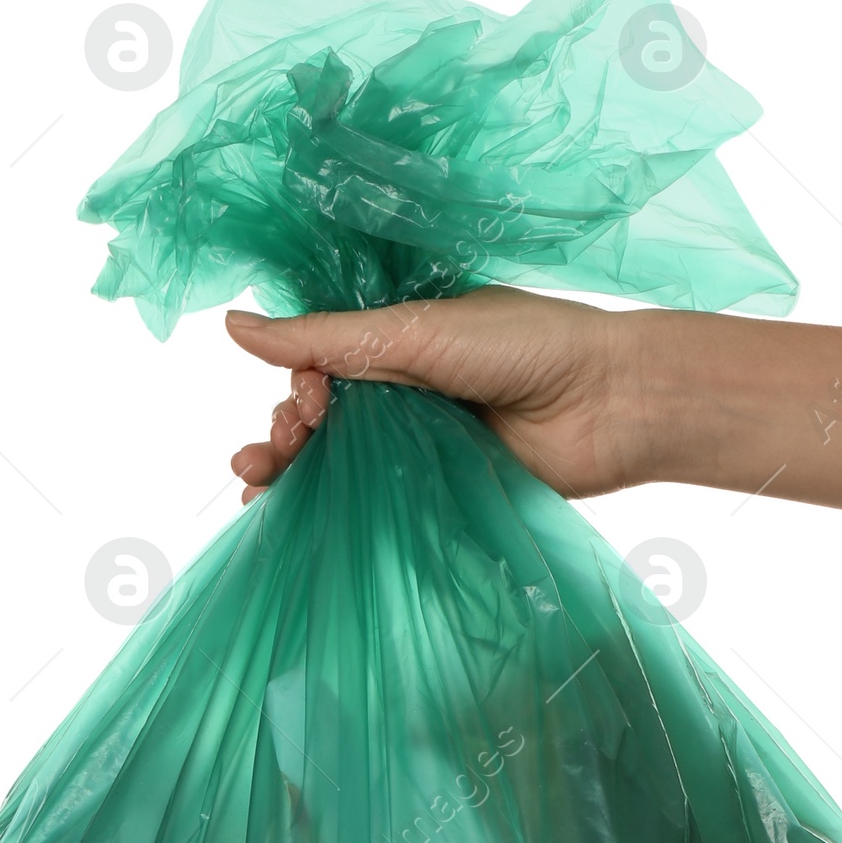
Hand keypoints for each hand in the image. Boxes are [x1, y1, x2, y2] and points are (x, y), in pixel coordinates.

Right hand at [225, 286, 641, 501]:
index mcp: (395, 337)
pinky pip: (375, 499)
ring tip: (257, 483)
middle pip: (319, 418)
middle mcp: (403, 389)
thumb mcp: (413, 331)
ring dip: (291, 470)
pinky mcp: (440, 487)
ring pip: (338, 461)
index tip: (308, 398)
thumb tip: (233, 327)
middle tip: (277, 448)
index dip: (297, 382)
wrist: (609, 402)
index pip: (318, 362)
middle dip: (283, 433)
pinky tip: (287, 515)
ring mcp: (420, 442)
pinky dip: (330, 507)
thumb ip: (324, 338)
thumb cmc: (525, 346)